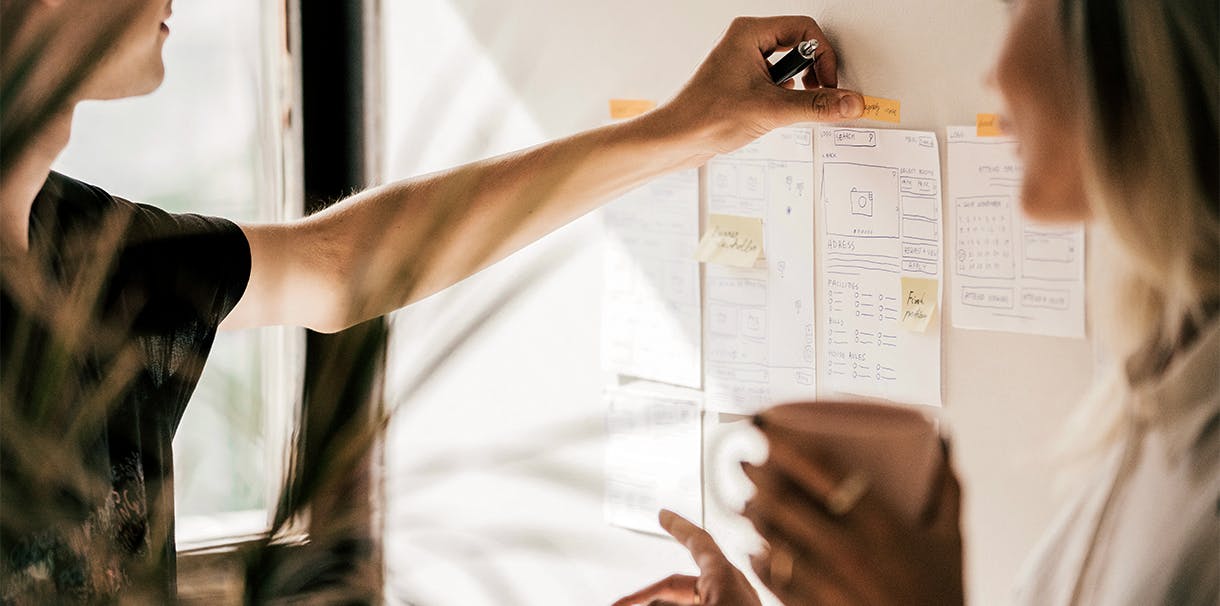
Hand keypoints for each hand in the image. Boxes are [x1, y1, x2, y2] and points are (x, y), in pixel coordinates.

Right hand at [613, 510, 761, 605]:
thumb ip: (666, 605)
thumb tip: (644, 605)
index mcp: (724, 576)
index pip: (697, 541)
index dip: (678, 526)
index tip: (663, 514)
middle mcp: (727, 590)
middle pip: (678, 584)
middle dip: (645, 596)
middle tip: (618, 605)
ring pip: (684, 603)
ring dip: (659, 605)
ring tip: (637, 605)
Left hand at [654, 15, 864, 157]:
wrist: (675, 140)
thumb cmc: (704, 116)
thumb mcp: (770, 110)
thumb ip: (816, 106)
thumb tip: (848, 101)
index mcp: (748, 33)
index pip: (805, 29)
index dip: (824, 56)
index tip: (828, 83)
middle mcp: (744, 42)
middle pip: (799, 46)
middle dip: (812, 73)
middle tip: (815, 93)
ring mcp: (742, 63)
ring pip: (787, 67)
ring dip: (796, 89)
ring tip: (786, 106)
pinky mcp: (741, 83)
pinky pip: (775, 83)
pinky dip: (782, 99)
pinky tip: (773, 114)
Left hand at [741, 433, 963, 605]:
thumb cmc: (941, 597)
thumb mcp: (952, 542)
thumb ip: (946, 490)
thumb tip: (941, 443)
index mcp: (882, 528)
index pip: (825, 473)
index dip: (789, 446)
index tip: (769, 429)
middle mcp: (849, 552)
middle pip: (786, 502)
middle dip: (758, 476)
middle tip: (745, 461)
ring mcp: (828, 582)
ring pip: (772, 537)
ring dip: (753, 515)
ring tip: (745, 501)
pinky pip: (774, 577)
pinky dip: (760, 558)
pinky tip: (756, 547)